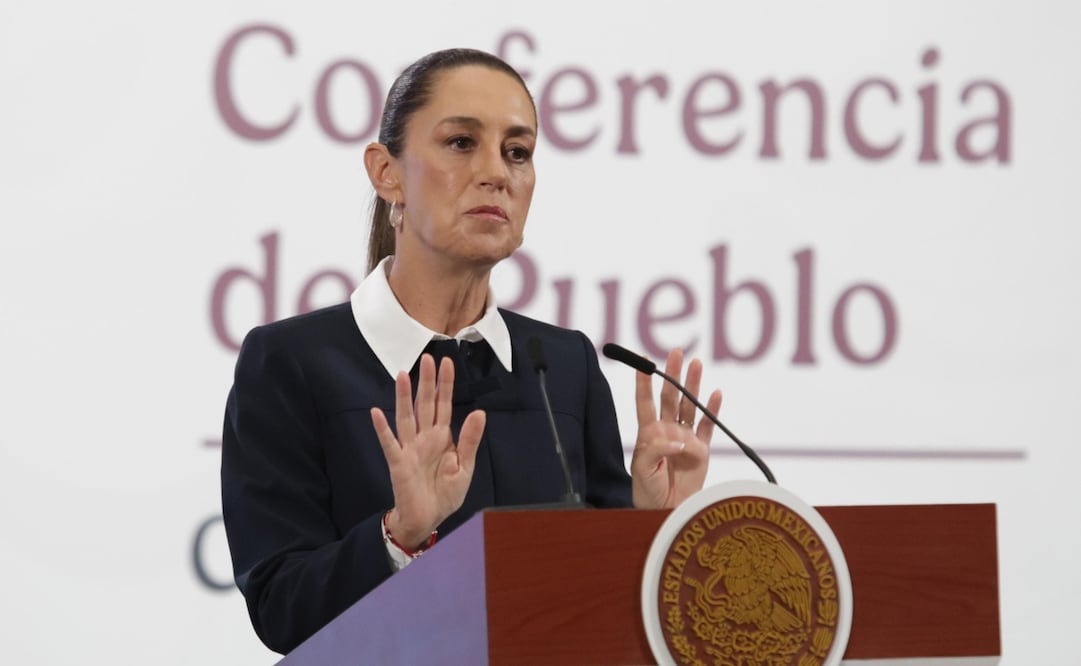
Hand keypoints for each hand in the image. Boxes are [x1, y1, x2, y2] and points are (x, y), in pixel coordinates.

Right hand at [370, 353, 485, 548]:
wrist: (428, 519)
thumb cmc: (445, 493)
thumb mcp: (465, 466)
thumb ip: (469, 439)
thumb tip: (480, 412)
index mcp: (441, 437)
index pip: (443, 404)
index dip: (445, 384)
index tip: (447, 362)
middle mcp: (424, 437)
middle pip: (425, 404)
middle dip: (427, 382)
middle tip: (427, 357)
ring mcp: (410, 448)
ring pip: (406, 417)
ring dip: (404, 397)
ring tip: (403, 375)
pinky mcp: (398, 463)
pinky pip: (390, 443)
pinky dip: (382, 429)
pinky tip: (376, 413)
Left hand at [630, 348, 721, 508]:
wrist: (666, 511)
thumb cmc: (648, 491)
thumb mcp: (643, 469)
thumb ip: (656, 449)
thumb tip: (679, 440)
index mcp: (648, 433)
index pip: (645, 401)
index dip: (643, 382)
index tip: (643, 362)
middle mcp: (667, 430)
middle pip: (670, 397)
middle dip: (672, 374)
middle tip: (676, 353)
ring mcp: (685, 438)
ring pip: (690, 406)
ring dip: (693, 385)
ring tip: (696, 364)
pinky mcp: (701, 450)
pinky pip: (708, 426)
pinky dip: (712, 411)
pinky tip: (716, 394)